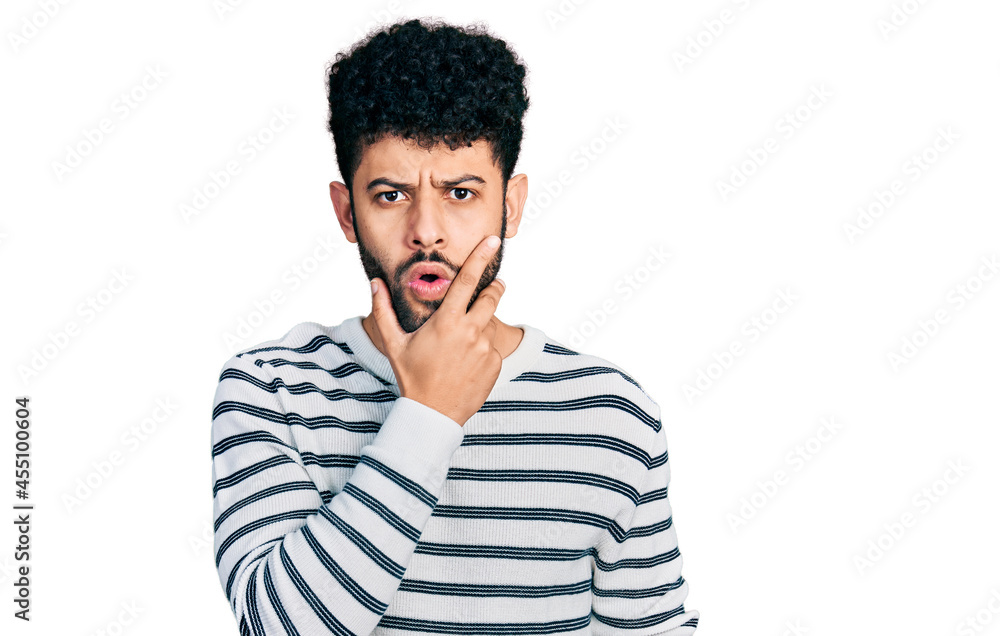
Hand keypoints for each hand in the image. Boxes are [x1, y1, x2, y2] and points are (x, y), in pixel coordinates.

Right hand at [369, 235, 506, 426]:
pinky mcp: (495, 364)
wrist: (433, 414)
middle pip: (491, 296)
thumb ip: (383, 310)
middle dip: (494, 287)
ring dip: (482, 324)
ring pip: (490, 323)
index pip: (467, 280)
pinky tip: (466, 362)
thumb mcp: (394, 343)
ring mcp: (485, 349)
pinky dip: (483, 348)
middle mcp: (470, 332)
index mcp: (447, 322)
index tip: (493, 242)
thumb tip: (373, 283)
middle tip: (492, 286)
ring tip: (463, 341)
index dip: (481, 257)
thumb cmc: (412, 376)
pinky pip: (493, 347)